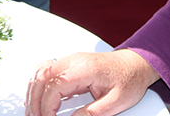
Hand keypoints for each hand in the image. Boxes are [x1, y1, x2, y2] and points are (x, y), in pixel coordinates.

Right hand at [25, 50, 159, 115]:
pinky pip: (46, 70)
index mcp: (86, 68)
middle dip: (35, 100)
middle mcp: (74, 60)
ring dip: (34, 91)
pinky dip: (38, 84)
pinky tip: (38, 98)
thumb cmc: (129, 79)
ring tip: (33, 112)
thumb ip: (92, 114)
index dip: (47, 105)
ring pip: (41, 71)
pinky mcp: (70, 64)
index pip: (56, 84)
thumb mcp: (116, 103)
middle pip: (43, 76)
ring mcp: (71, 60)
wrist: (136, 65)